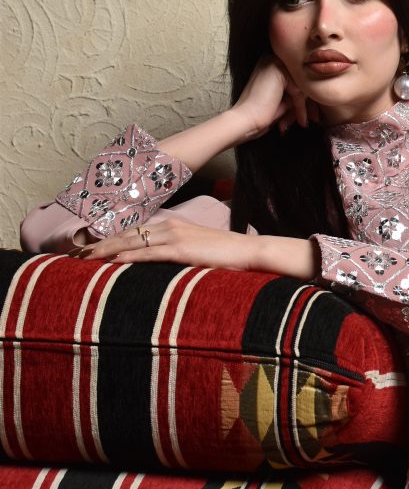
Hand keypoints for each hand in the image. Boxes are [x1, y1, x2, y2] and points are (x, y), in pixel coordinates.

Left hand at [69, 218, 257, 271]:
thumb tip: (162, 262)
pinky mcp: (182, 249)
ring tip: (89, 257)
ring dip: (109, 249)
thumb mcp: (197, 250)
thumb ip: (177, 252)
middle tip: (80, 253)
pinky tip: (115, 260)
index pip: (136, 230)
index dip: (113, 238)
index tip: (94, 247)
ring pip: (134, 241)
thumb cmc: (227, 254)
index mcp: (173, 225)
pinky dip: (131, 255)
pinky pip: (150, 252)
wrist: (249, 251)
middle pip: (129, 233)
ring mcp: (176, 236)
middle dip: (103, 243)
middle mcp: (171, 226)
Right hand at [233, 55, 318, 136]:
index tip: (312, 115)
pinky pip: (298, 90)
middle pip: (300, 82)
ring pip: (301, 86)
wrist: (246, 120)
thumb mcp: (283, 101)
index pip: (296, 81)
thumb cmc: (261, 114)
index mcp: (271, 64)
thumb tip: (315, 95)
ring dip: (305, 107)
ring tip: (304, 123)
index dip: (305, 100)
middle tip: (314, 119)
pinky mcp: (278, 70)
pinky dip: (300, 107)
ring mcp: (274, 61)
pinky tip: (301, 120)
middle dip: (308, 104)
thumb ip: (296, 93)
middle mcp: (272, 58)